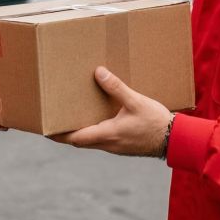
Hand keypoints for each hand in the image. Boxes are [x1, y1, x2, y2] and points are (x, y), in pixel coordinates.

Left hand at [51, 67, 173, 156]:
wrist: (175, 140)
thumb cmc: (155, 122)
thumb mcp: (135, 101)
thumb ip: (116, 88)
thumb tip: (99, 73)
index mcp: (107, 134)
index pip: (75, 138)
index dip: (58, 134)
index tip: (45, 129)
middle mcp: (108, 144)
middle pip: (78, 142)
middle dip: (64, 133)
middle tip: (53, 121)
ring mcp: (115, 147)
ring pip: (89, 141)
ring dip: (79, 132)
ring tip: (71, 117)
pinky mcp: (122, 146)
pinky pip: (101, 140)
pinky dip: (93, 131)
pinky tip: (96, 118)